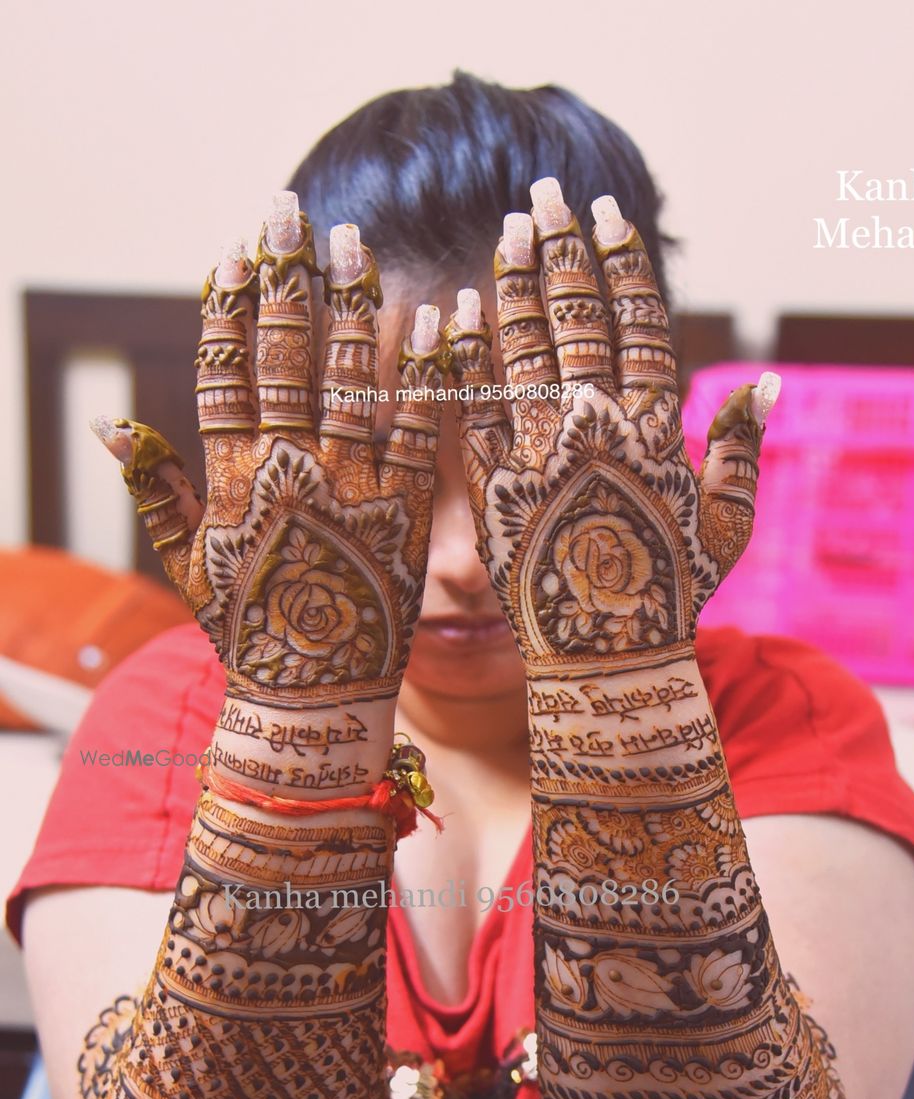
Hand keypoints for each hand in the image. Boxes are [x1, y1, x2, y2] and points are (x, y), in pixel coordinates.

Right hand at [93, 194, 448, 701]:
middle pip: (287, 359)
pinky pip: (417, 432)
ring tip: (354, 242)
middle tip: (290, 210)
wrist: (316, 706)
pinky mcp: (406, 515)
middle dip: (286, 281)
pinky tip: (437, 314)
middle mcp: (289, 473)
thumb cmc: (249, 638)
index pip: (227, 373)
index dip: (230, 309)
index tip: (236, 251)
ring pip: (350, 380)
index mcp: (234, 480)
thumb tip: (109, 425)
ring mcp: (350, 491)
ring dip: (352, 305)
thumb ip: (156, 491)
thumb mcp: (189, 567)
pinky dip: (427, 373)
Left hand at [445, 179, 778, 664]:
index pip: (638, 325)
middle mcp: (598, 430)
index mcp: (655, 430)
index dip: (622, 266)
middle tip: (545, 196)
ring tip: (507, 233)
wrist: (606, 667)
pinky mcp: (494, 489)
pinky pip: (474, 411)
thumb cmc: (674, 601)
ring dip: (516, 285)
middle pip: (578, 322)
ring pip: (526, 352)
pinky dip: (462, 359)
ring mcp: (541, 455)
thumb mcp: (726, 527)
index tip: (607, 214)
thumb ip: (738, 449)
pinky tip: (451, 312)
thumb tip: (762, 382)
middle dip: (563, 252)